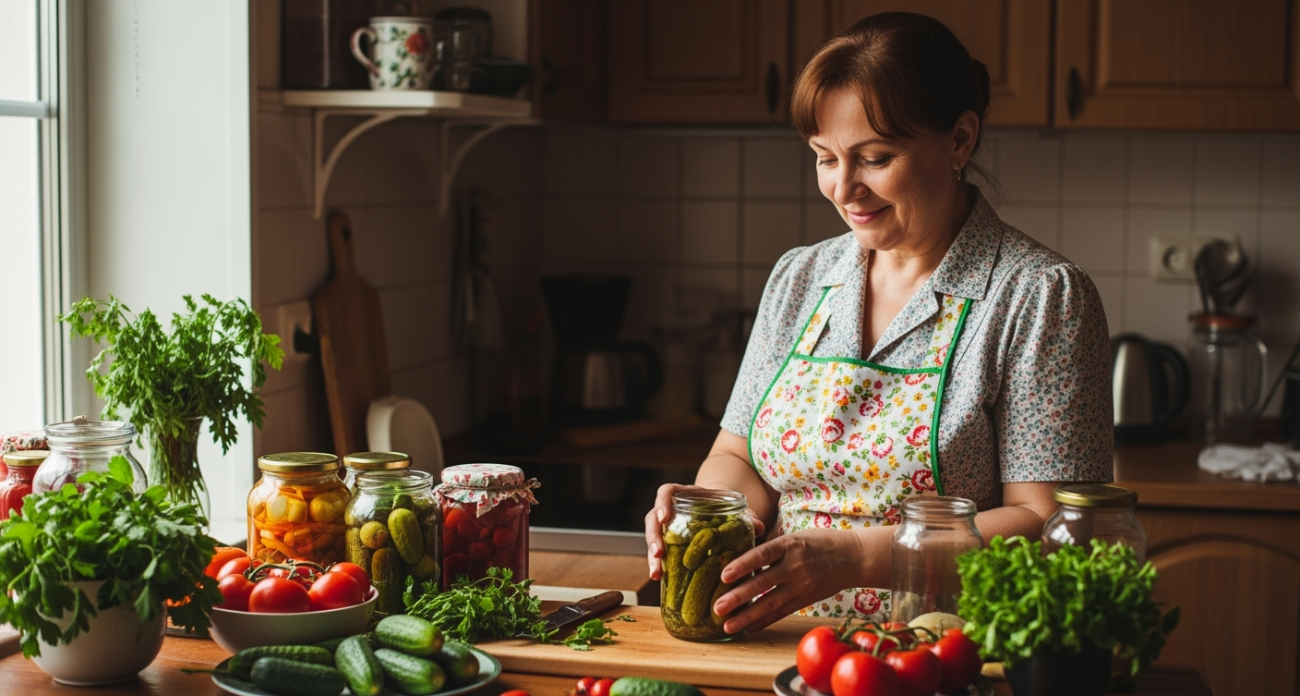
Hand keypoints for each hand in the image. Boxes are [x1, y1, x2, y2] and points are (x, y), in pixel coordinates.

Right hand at [644, 483, 765, 580]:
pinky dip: (658, 564)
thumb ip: (746, 515)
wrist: (719, 514)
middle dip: (653, 536)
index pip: (666, 492)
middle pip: (653, 518)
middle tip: (658, 552)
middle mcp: (672, 509)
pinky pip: (658, 552)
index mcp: (686, 495)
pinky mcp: (668, 543)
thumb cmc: (725, 509)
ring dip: (651, 554)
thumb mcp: (735, 510)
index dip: (663, 503)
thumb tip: (759, 526)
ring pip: (652, 537)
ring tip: (656, 573)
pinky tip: (659, 578)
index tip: (665, 517)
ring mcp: (667, 526)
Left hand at [712, 529, 868, 633]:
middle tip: (717, 608)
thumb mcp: (795, 537)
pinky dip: (764, 621)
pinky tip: (748, 628)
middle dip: (738, 597)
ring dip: (747, 616)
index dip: (742, 564)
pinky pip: (782, 612)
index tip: (723, 575)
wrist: (853, 557)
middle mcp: (795, 565)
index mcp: (790, 544)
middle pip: (762, 582)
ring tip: (727, 626)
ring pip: (770, 602)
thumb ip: (771, 548)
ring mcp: (802, 584)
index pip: (762, 554)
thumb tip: (739, 556)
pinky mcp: (806, 599)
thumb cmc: (819, 542)